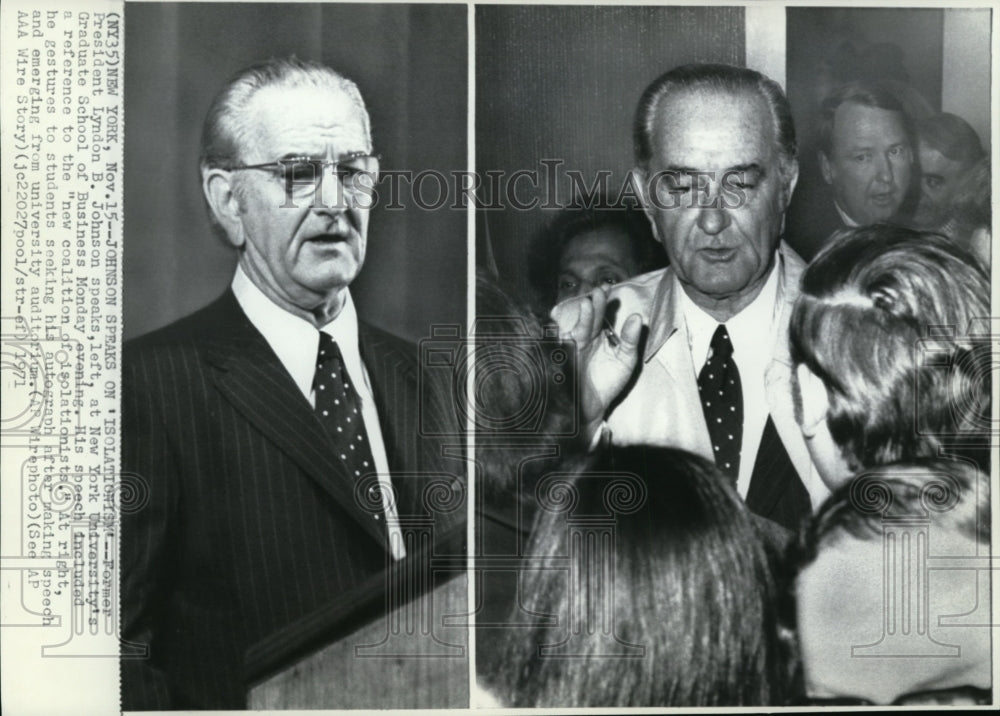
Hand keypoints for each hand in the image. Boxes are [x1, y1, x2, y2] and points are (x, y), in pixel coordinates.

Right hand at [550, 288, 642, 439]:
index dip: (604, 301)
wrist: (592, 408)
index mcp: (599, 335)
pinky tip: (568, 326)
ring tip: (588, 304)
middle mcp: (585, 338)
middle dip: (594, 304)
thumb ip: (630, 339)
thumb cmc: (608, 383)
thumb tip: (636, 317)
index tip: (608, 287)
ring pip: (577, 328)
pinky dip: (563, 336)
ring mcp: (573, 348)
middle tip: (599, 291)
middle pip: (589, 317)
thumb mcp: (625, 360)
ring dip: (582, 317)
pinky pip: (562, 345)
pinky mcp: (564, 361)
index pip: (601, 314)